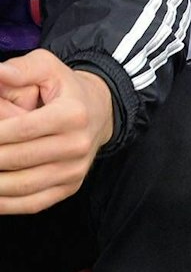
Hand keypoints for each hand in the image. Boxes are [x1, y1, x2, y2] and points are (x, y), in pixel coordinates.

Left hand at [0, 50, 116, 213]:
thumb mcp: (48, 67)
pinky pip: (32, 203)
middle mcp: (78, 145)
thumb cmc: (65, 89)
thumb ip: (21, 69)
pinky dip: (4, 204)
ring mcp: (75, 169)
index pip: (21, 129)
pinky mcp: (70, 186)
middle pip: (17, 159)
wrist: (100, 112)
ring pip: (21, 186)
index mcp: (73, 114)